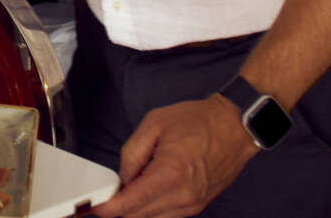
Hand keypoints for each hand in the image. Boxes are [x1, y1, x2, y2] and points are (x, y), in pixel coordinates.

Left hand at [92, 96, 258, 217]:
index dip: (108, 208)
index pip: (130, 204)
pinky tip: (148, 190)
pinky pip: (168, 216)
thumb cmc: (198, 121)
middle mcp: (182, 196)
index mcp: (169, 175)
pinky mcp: (197, 206)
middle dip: (119, 208)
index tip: (95, 207)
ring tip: (131, 187)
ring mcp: (192, 205)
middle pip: (138, 216)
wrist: (235, 127)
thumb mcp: (154, 124)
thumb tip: (122, 178)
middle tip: (109, 192)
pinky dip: (152, 208)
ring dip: (136, 209)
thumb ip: (132, 153)